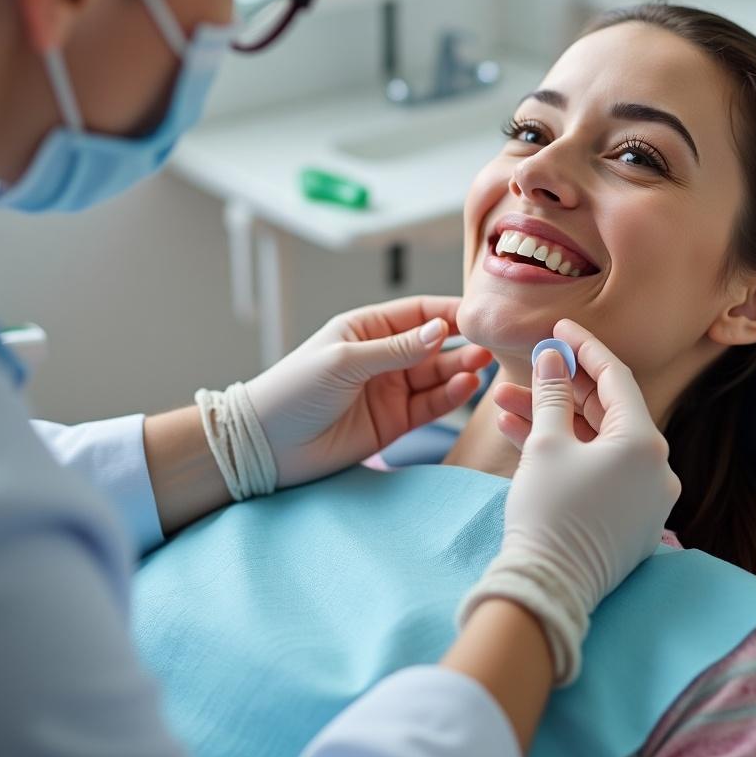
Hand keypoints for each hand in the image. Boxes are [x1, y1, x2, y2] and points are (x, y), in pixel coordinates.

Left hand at [245, 296, 492, 487]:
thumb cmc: (294, 390)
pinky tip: (466, 387)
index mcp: (366, 328)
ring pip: (436, 375)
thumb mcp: (345, 360)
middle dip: (461, 343)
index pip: (417, 313)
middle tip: (487, 344)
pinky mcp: (394, 422)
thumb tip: (440, 329)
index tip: (478, 314)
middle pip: (433, 344)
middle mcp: (382, 356)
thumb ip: (396, 348)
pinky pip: (430, 405)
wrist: (268, 445)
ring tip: (482, 365)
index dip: (447, 311)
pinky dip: (450, 397)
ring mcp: (390, 389)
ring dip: (460, 369)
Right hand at [459, 318, 679, 684]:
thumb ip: (551, 394)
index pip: (616, 377)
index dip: (584, 347)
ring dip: (553, 420)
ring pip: (596, 441)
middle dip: (560, 386)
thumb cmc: (549, 512)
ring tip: (505, 403)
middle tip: (529, 365)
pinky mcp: (627, 519)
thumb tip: (552, 357)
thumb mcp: (546, 444)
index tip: (560, 326)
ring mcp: (644, 497)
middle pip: (607, 409)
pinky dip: (565, 452)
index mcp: (645, 443)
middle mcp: (656, 468)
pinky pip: (597, 470)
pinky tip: (520, 434)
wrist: (547, 590)